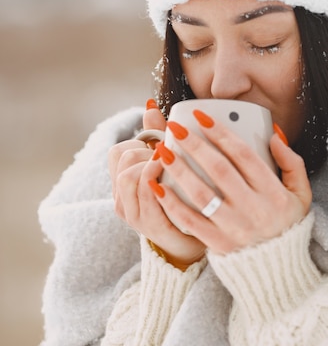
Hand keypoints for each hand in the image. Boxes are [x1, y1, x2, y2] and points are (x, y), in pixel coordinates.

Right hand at [108, 100, 205, 267]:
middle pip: (124, 156)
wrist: (192, 242)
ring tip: (171, 161)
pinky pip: (147, 193)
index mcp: (123, 183)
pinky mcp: (149, 224)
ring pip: (130, 174)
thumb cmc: (181, 199)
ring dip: (153, 162)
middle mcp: (122, 199)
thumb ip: (158, 136)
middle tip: (168, 154)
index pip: (118, 150)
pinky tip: (173, 172)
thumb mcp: (167, 164)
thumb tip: (150, 104)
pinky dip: (158, 177)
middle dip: (148, 149)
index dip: (140, 141)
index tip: (162, 144)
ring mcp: (133, 213)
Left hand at [148, 110, 311, 254]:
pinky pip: (190, 221)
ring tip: (163, 152)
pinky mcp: (217, 243)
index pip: (244, 155)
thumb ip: (291, 163)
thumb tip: (273, 135)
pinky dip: (172, 204)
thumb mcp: (301, 194)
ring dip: (179, 170)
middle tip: (175, 128)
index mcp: (273, 193)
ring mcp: (234, 227)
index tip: (201, 118)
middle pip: (219, 170)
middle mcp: (253, 208)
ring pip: (201, 194)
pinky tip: (158, 187)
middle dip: (194, 145)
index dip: (221, 133)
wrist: (279, 271)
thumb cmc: (287, 225)